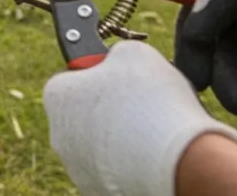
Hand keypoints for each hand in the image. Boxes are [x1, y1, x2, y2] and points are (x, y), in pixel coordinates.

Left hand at [44, 41, 236, 195]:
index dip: (101, 77)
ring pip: (99, 146)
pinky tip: (153, 157)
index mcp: (57, 96)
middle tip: (143, 107)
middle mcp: (58, 135)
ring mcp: (76, 167)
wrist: (179, 160)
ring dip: (121, 139)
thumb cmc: (152, 101)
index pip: (73, 79)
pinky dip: (131, 164)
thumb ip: (115, 54)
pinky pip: (114, 171)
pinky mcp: (96, 190)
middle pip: (85, 115)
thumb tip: (116, 61)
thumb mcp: (134, 53)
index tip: (124, 81)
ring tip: (154, 133)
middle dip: (111, 110)